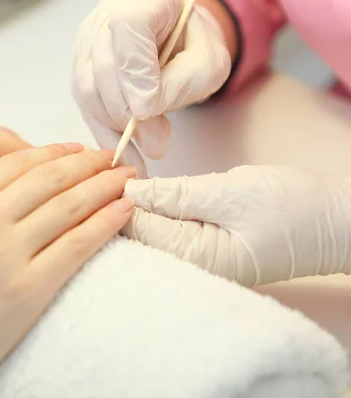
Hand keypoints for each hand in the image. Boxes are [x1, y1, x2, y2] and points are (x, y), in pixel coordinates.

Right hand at [72, 0, 231, 172]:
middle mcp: (104, 19)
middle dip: (128, 115)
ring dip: (116, 129)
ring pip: (88, 92)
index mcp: (141, 1)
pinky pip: (86, 107)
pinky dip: (105, 135)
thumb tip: (144, 115)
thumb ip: (179, 84)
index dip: (135, 74)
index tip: (149, 110)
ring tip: (146, 152)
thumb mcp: (206, 63)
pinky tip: (124, 156)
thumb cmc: (194, 46)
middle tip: (157, 145)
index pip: (127, 31)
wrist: (178, 39)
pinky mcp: (80, 71)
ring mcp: (86, 45)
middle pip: (102, 69)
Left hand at [122, 165, 350, 285]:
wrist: (332, 223)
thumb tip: (129, 189)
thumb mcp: (229, 193)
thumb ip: (176, 194)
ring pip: (146, 231)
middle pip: (133, 234)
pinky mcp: (199, 250)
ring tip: (123, 173)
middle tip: (111, 166)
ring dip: (134, 203)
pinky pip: (164, 230)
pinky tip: (147, 190)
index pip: (132, 227)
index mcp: (192, 258)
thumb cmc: (292, 209)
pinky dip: (152, 209)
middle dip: (118, 200)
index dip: (115, 194)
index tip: (107, 166)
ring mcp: (192, 261)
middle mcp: (187, 267)